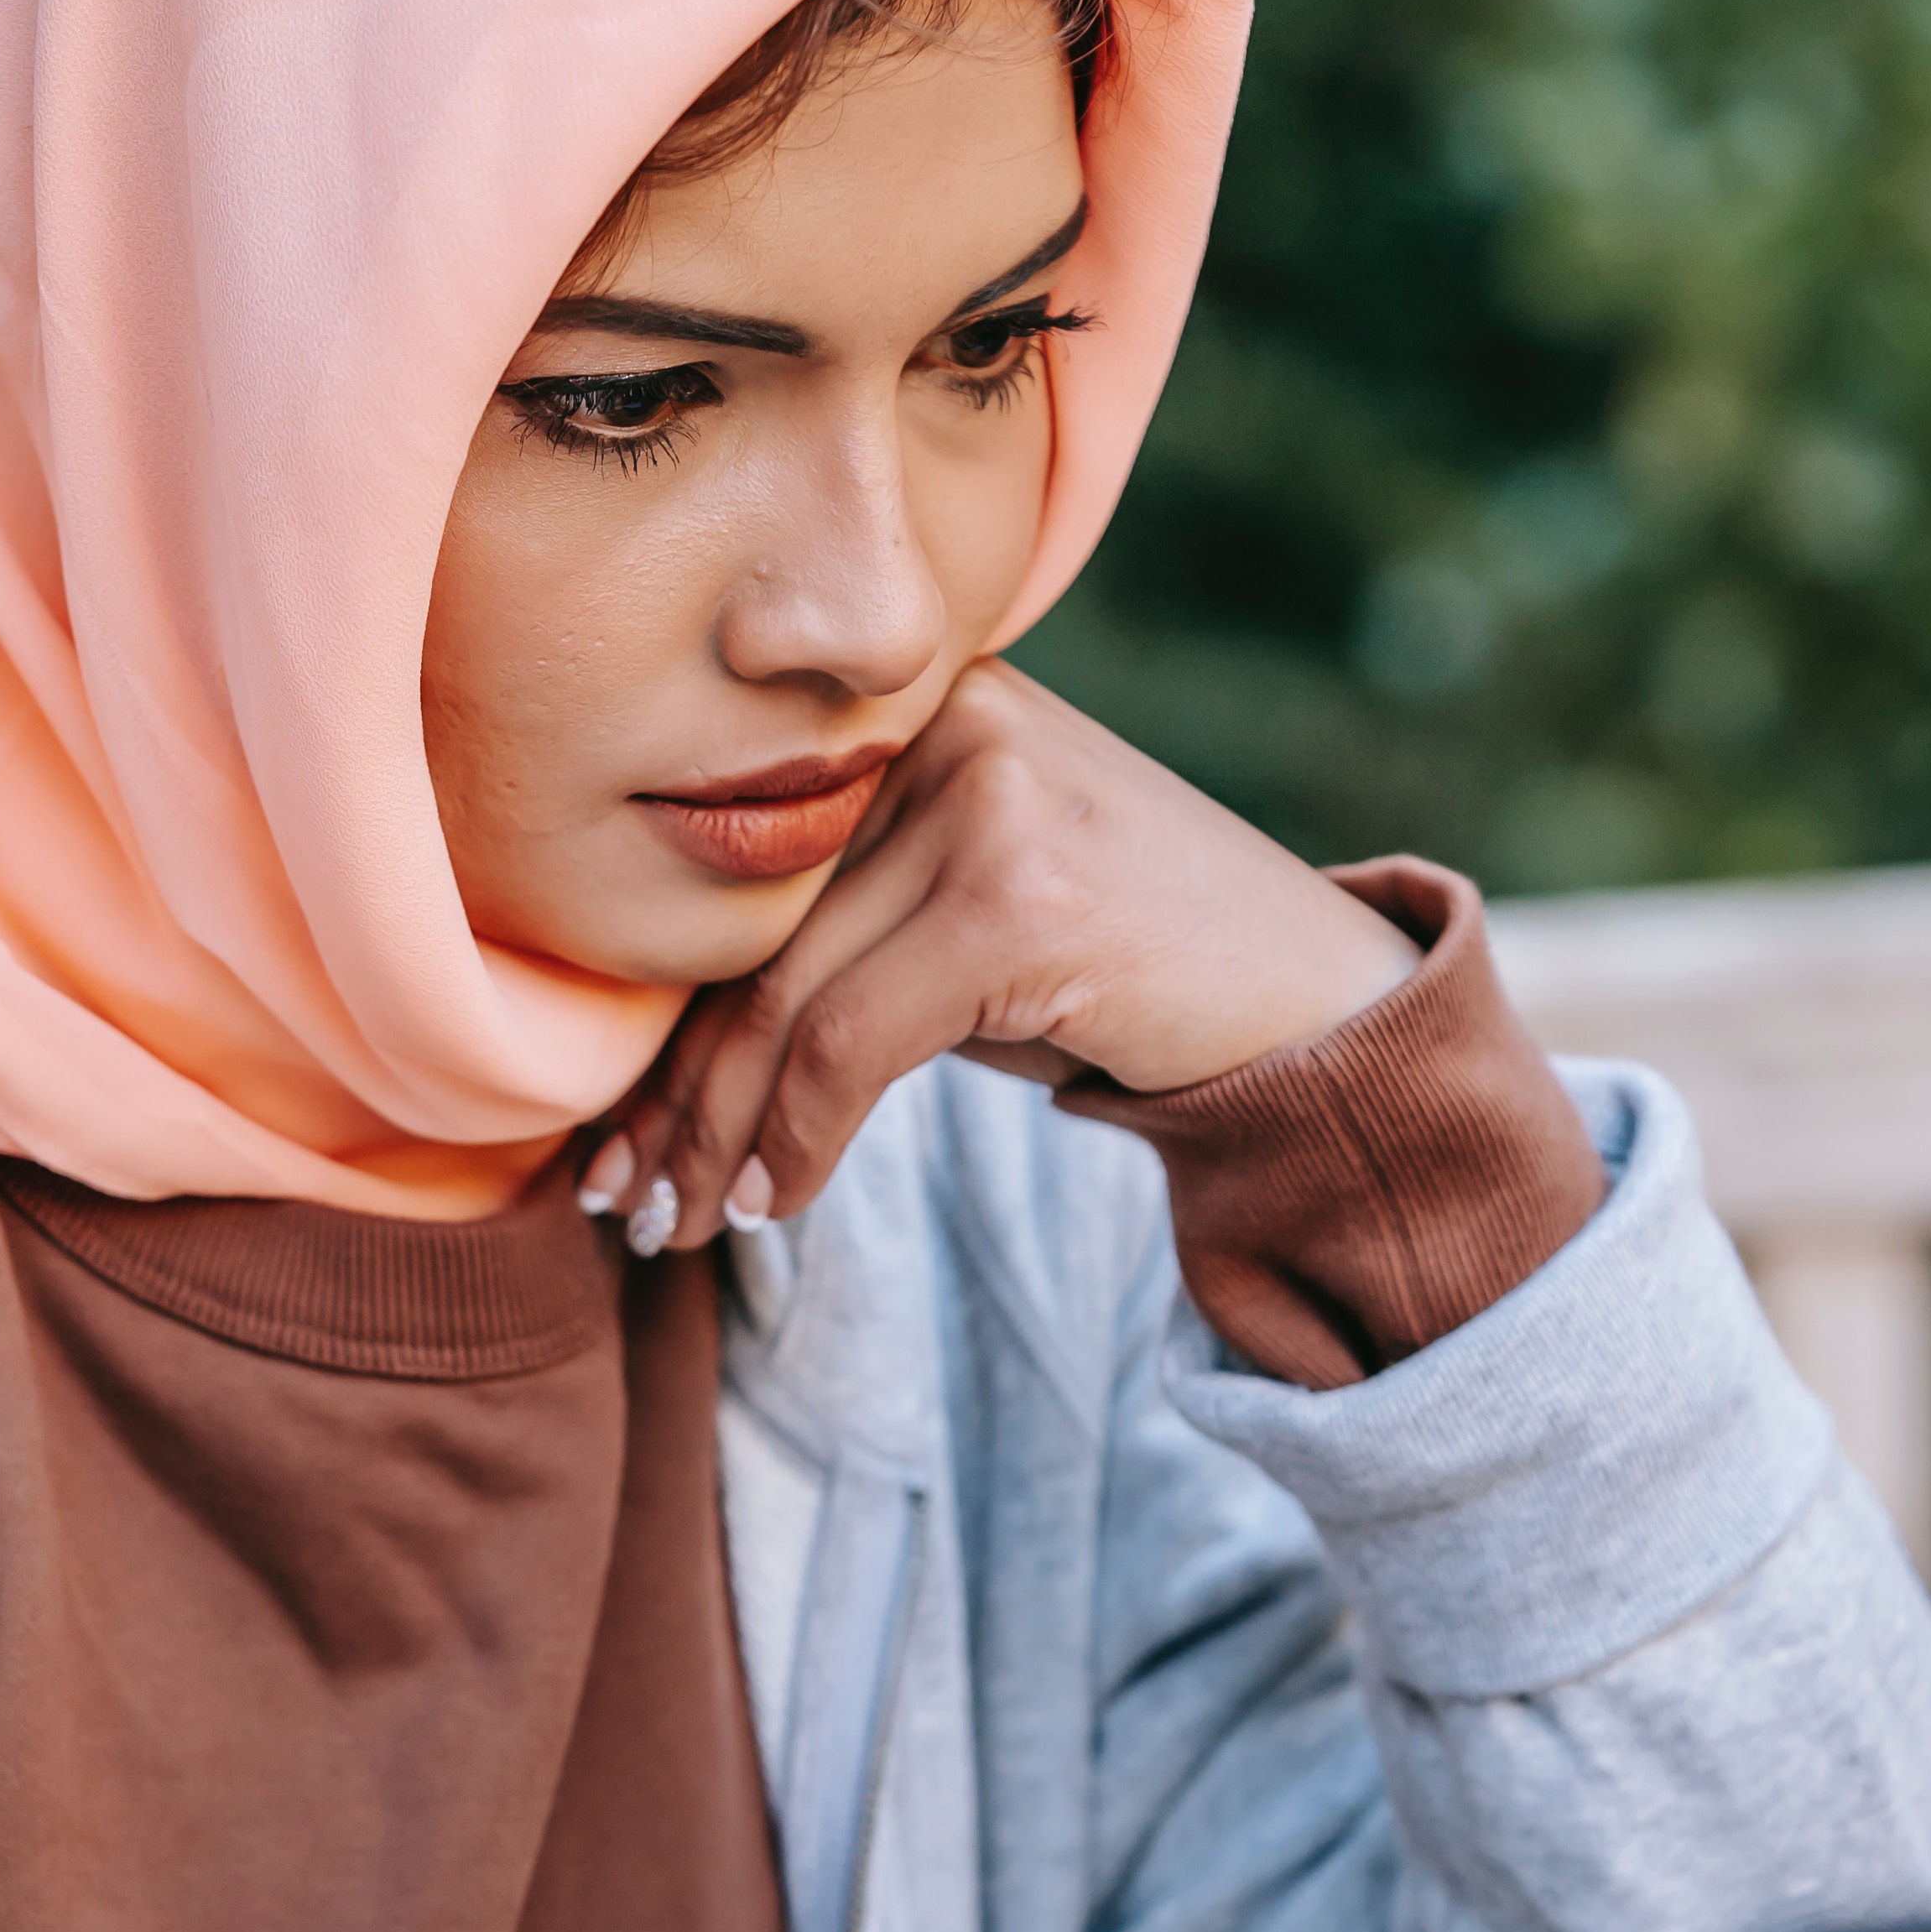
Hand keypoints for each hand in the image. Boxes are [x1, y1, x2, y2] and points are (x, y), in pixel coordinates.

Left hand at [584, 664, 1416, 1250]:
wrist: (1319, 1006)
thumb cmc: (1125, 973)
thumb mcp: (966, 918)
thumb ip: (843, 930)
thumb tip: (662, 1052)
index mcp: (921, 707)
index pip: (745, 876)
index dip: (660, 1014)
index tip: (611, 1132)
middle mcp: (948, 722)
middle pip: (751, 937)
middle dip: (672, 1090)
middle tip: (617, 1200)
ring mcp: (989, 799)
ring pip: (783, 997)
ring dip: (717, 1137)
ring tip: (679, 1225)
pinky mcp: (1021, 896)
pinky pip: (850, 1042)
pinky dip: (799, 1139)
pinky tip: (777, 1203)